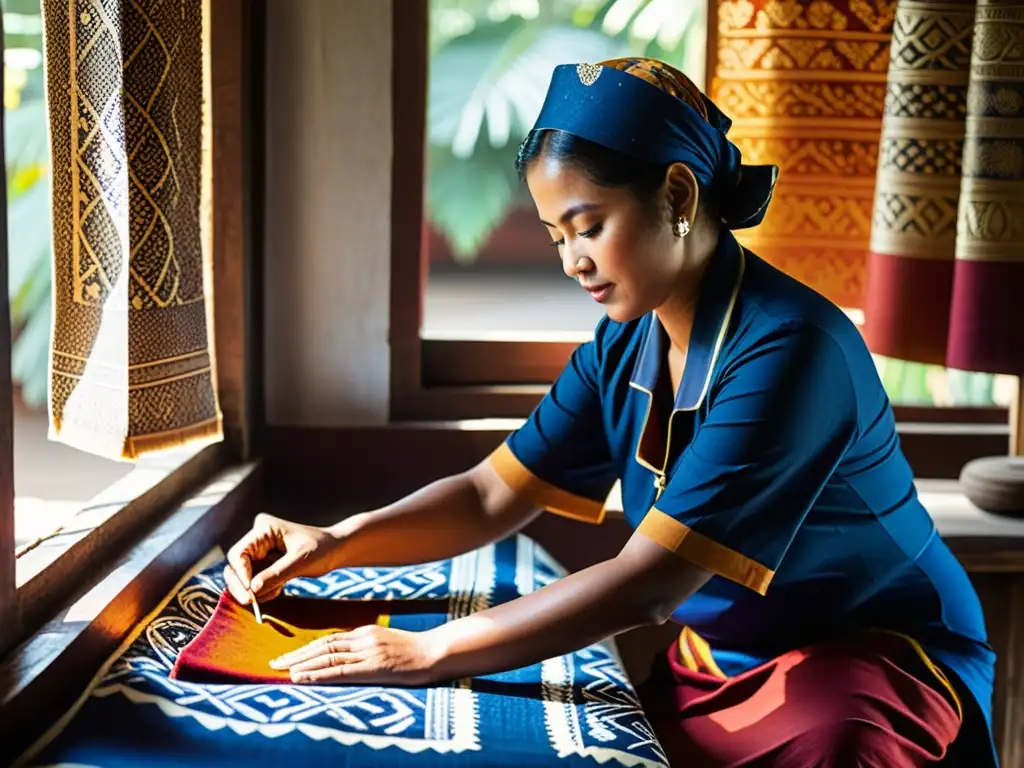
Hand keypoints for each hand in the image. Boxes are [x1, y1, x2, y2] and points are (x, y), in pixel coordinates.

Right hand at [224, 513, 339, 603]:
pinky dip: (264, 590)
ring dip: (256, 590)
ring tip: (277, 592)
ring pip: (243, 577)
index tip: (249, 593)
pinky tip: (280, 590)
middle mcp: (258, 539)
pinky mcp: (266, 564)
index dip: (240, 574)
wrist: (336, 550)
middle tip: (251, 603)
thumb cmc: (322, 549)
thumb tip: (252, 589)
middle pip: (235, 566)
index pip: (239, 554)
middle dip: (242, 585)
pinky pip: (255, 581)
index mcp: (264, 529)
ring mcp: (261, 552)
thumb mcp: (300, 561)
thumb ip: (276, 574)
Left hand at [269, 625, 443, 685]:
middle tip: (274, 664)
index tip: (289, 657)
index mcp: (366, 633)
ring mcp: (369, 652)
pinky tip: (303, 677)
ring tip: (283, 671)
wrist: (438, 652)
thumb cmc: (417, 652)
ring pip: (328, 657)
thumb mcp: (390, 644)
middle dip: (297, 656)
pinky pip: (341, 671)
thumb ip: (369, 648)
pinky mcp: (375, 667)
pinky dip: (319, 674)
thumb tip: (350, 658)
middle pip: (323, 646)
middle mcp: (364, 639)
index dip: (307, 649)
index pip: (330, 641)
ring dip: (302, 665)